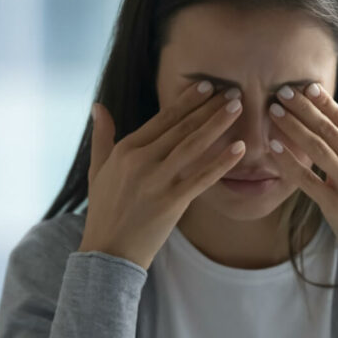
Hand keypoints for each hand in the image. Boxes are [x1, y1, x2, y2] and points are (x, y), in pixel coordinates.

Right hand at [77, 81, 245, 270]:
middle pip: (182, 128)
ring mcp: (157, 181)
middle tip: (233, 91)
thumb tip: (98, 106)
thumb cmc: (105, 211)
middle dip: (209, 107)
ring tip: (239, 108)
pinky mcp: (172, 202)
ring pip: (193, 146)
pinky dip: (222, 162)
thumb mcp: (97, 170)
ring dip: (218, 124)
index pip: (163, 119)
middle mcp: (141, 161)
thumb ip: (102, 136)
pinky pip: (202, 178)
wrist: (109, 251)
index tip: (207, 86)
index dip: (187, 101)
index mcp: (126, 150)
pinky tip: (240, 149)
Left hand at [267, 82, 337, 281]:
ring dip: (293, 128)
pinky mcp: (336, 208)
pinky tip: (273, 148)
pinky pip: (306, 180)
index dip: (326, 104)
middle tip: (282, 92)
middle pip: (330, 130)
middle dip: (304, 109)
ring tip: (273, 112)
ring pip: (317, 149)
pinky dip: (289, 163)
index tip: (307, 88)